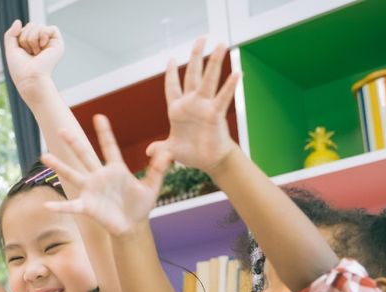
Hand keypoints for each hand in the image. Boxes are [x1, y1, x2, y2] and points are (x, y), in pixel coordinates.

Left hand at [3, 20, 62, 98]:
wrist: (30, 79)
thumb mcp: (11, 49)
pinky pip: (51, 28)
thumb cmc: (20, 69)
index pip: (25, 28)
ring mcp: (50, 44)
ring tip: (35, 53)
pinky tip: (42, 47)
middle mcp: (41, 43)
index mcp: (32, 45)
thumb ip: (10, 34)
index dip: (20, 36)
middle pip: (31, 25)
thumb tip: (18, 21)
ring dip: (32, 39)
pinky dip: (43, 36)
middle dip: (25, 37)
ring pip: (39, 26)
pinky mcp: (58, 44)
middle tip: (29, 53)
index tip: (22, 51)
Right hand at [42, 115, 171, 237]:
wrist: (132, 226)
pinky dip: (59, 206)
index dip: (105, 132)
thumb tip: (169, 153)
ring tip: (45, 156)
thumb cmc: (141, 205)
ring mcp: (91, 190)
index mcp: (116, 169)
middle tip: (62, 129)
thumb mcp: (152, 186)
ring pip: (72, 175)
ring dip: (59, 166)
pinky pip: (71, 206)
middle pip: (85, 156)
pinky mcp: (87, 206)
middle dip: (74, 143)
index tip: (99, 116)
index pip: (109, 147)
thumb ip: (158, 170)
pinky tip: (46, 205)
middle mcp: (100, 176)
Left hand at [153, 38, 239, 173]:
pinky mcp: (215, 114)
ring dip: (214, 62)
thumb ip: (159, 148)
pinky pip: (223, 97)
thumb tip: (149, 151)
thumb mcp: (170, 150)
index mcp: (177, 109)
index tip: (172, 59)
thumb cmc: (191, 152)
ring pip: (209, 80)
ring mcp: (204, 107)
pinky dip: (230, 86)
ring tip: (221, 44)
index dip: (171, 74)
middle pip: (193, 75)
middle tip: (201, 38)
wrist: (208, 161)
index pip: (172, 87)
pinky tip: (236, 73)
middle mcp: (191, 103)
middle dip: (196, 56)